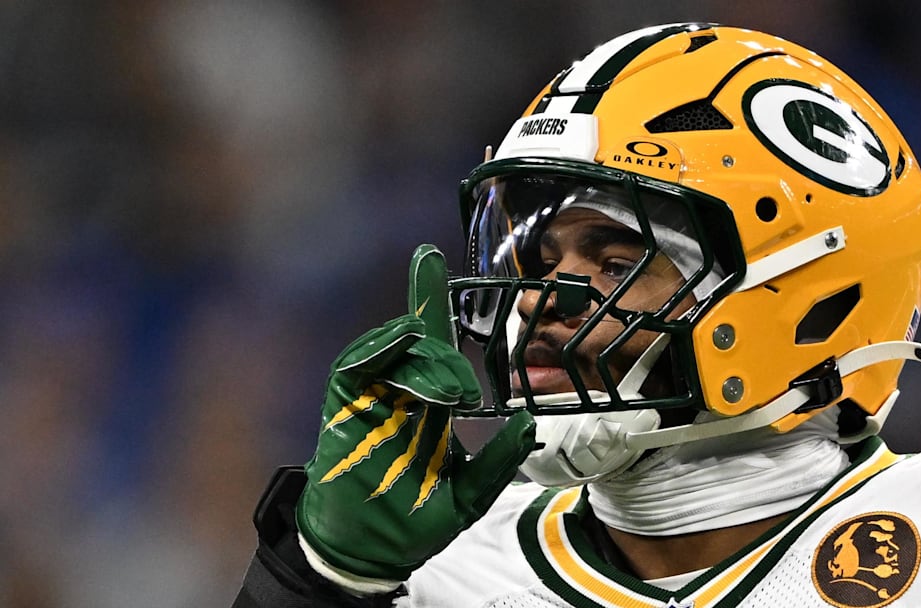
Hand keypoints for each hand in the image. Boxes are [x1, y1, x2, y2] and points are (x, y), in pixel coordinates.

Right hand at [295, 244, 535, 586]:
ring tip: (443, 393)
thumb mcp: (468, 496)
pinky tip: (401, 346)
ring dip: (421, 357)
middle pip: (419, 344)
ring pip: (392, 349)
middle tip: (460, 395)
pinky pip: (355, 366)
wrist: (363, 555)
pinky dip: (378, 349)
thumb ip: (498, 460)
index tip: (429, 256)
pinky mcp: (343, 409)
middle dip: (444, 358)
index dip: (430, 300)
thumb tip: (529, 423)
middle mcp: (397, 394)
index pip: (433, 346)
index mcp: (426, 407)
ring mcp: (368, 399)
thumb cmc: (411, 524)